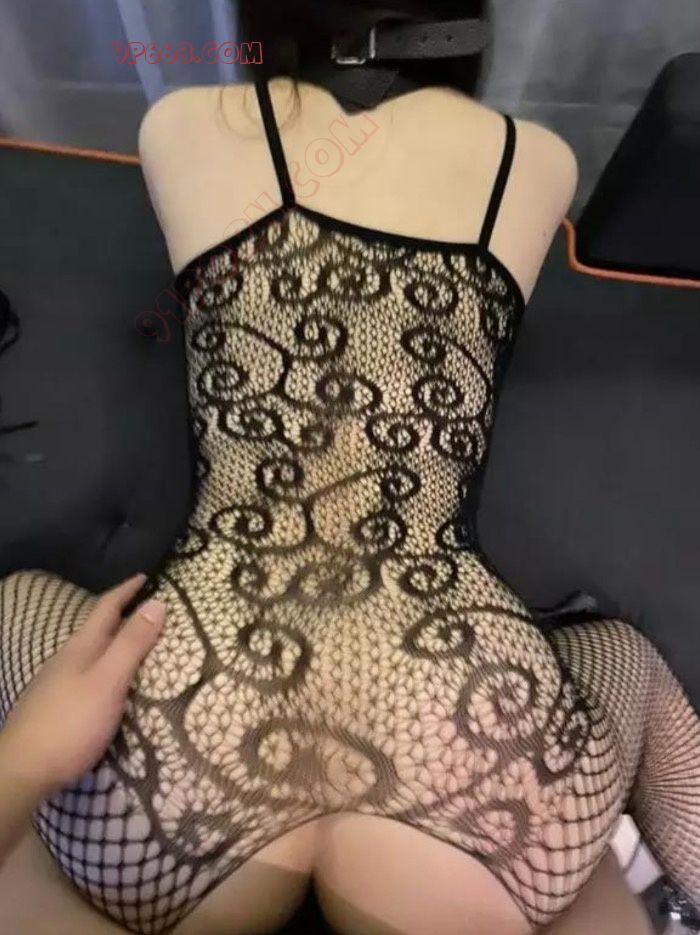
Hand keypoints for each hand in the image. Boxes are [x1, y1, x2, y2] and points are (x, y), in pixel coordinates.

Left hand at [0, 574, 164, 795]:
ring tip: (143, 648)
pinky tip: (117, 686)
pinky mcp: (59, 707)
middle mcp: (68, 659)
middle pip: (99, 629)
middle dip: (125, 617)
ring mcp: (59, 684)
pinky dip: (110, 670)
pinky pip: (91, 676)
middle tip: (154, 612)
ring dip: (118, 645)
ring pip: (94, 654)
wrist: (23, 770)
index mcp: (82, 647)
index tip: (147, 576)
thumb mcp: (108, 681)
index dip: (127, 590)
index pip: (107, 607)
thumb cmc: (70, 722)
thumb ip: (132, 644)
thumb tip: (157, 603)